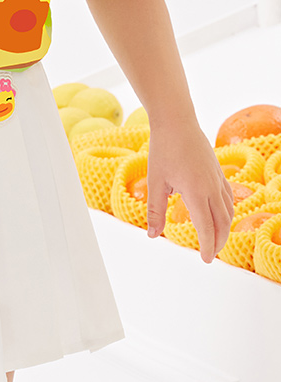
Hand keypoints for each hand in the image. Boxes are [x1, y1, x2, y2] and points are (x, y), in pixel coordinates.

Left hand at [145, 119, 234, 261]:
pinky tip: (220, 217)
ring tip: (216, 240)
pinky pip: (228, 197)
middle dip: (218, 241)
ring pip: (228, 210)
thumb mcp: (155, 183)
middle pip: (222, 222)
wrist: (177, 121)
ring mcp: (217, 178)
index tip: (206, 259)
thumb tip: (153, 235)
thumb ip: (155, 211)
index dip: (208, 246)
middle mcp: (211, 186)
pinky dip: (226, 212)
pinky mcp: (218, 172)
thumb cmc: (164, 149)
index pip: (206, 227)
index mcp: (196, 191)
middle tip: (211, 255)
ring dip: (224, 228)